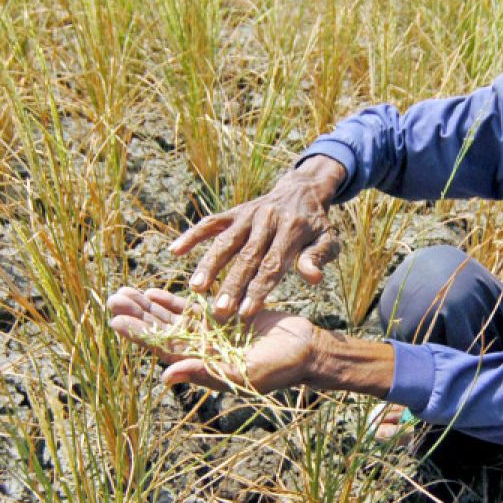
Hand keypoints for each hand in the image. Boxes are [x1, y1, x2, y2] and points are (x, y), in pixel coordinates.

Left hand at [107, 287, 319, 393]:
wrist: (306, 350)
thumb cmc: (280, 368)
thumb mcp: (244, 373)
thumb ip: (205, 372)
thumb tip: (166, 376)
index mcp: (202, 365)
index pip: (163, 348)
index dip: (140, 334)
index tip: (117, 320)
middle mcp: (201, 351)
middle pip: (161, 331)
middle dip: (137, 315)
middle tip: (112, 298)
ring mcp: (210, 335)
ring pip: (171, 318)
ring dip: (148, 306)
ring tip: (123, 291)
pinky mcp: (222, 318)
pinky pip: (191, 310)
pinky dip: (172, 301)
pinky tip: (152, 292)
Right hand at [169, 155, 344, 320]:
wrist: (303, 190)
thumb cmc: (315, 226)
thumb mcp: (328, 240)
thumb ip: (318, 257)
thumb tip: (313, 277)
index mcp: (292, 230)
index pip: (272, 264)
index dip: (258, 289)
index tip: (245, 313)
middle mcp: (266, 220)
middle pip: (246, 257)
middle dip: (231, 285)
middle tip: (219, 312)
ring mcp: (247, 215)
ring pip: (224, 241)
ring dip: (208, 264)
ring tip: (195, 289)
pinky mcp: (234, 211)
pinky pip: (210, 222)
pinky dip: (192, 235)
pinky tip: (174, 251)